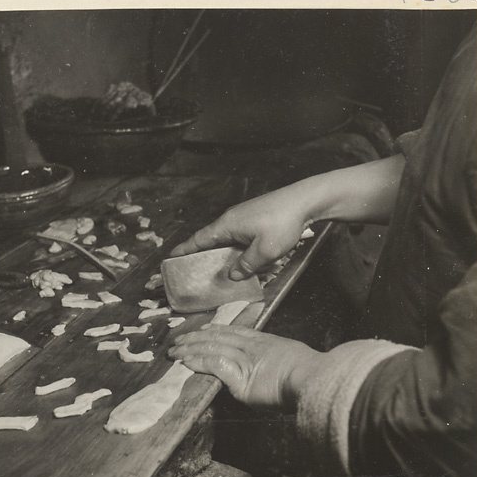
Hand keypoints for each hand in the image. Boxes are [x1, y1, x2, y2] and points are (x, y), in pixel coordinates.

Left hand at [168, 324, 324, 409]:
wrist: (313, 379)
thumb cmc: (309, 374)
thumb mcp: (292, 361)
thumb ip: (276, 363)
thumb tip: (271, 369)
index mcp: (264, 342)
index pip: (234, 332)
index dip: (215, 330)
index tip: (202, 329)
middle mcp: (252, 346)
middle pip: (218, 337)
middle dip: (196, 338)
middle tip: (179, 339)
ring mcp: (245, 359)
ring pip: (211, 348)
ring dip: (190, 349)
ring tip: (174, 351)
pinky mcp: (239, 375)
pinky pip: (213, 364)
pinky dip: (198, 362)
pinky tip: (186, 362)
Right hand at [171, 185, 311, 279]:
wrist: (304, 201)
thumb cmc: (283, 223)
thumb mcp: (264, 252)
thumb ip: (246, 265)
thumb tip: (232, 276)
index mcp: (226, 225)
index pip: (198, 240)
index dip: (184, 250)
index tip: (171, 258)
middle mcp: (230, 219)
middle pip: (209, 239)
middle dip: (201, 254)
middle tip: (193, 269)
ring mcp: (242, 217)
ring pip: (225, 238)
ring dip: (221, 252)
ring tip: (218, 268)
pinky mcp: (254, 217)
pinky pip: (237, 235)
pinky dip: (235, 247)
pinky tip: (242, 257)